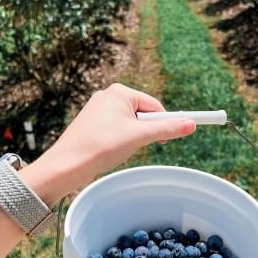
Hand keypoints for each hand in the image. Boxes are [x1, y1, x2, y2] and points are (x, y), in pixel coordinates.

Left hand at [21, 83, 195, 203]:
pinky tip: (108, 150)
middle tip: (133, 146)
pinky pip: (117, 130)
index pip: (154, 105)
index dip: (165, 122)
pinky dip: (119, 142)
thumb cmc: (101, 146)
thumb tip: (190, 124)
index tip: (176, 136)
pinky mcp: (93, 123)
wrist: (67, 165)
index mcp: (120, 92)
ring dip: (132, 139)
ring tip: (116, 149)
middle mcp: (108, 96)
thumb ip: (166, 128)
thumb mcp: (139, 137)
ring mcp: (98, 109)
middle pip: (142, 115)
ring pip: (130, 125)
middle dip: (143, 133)